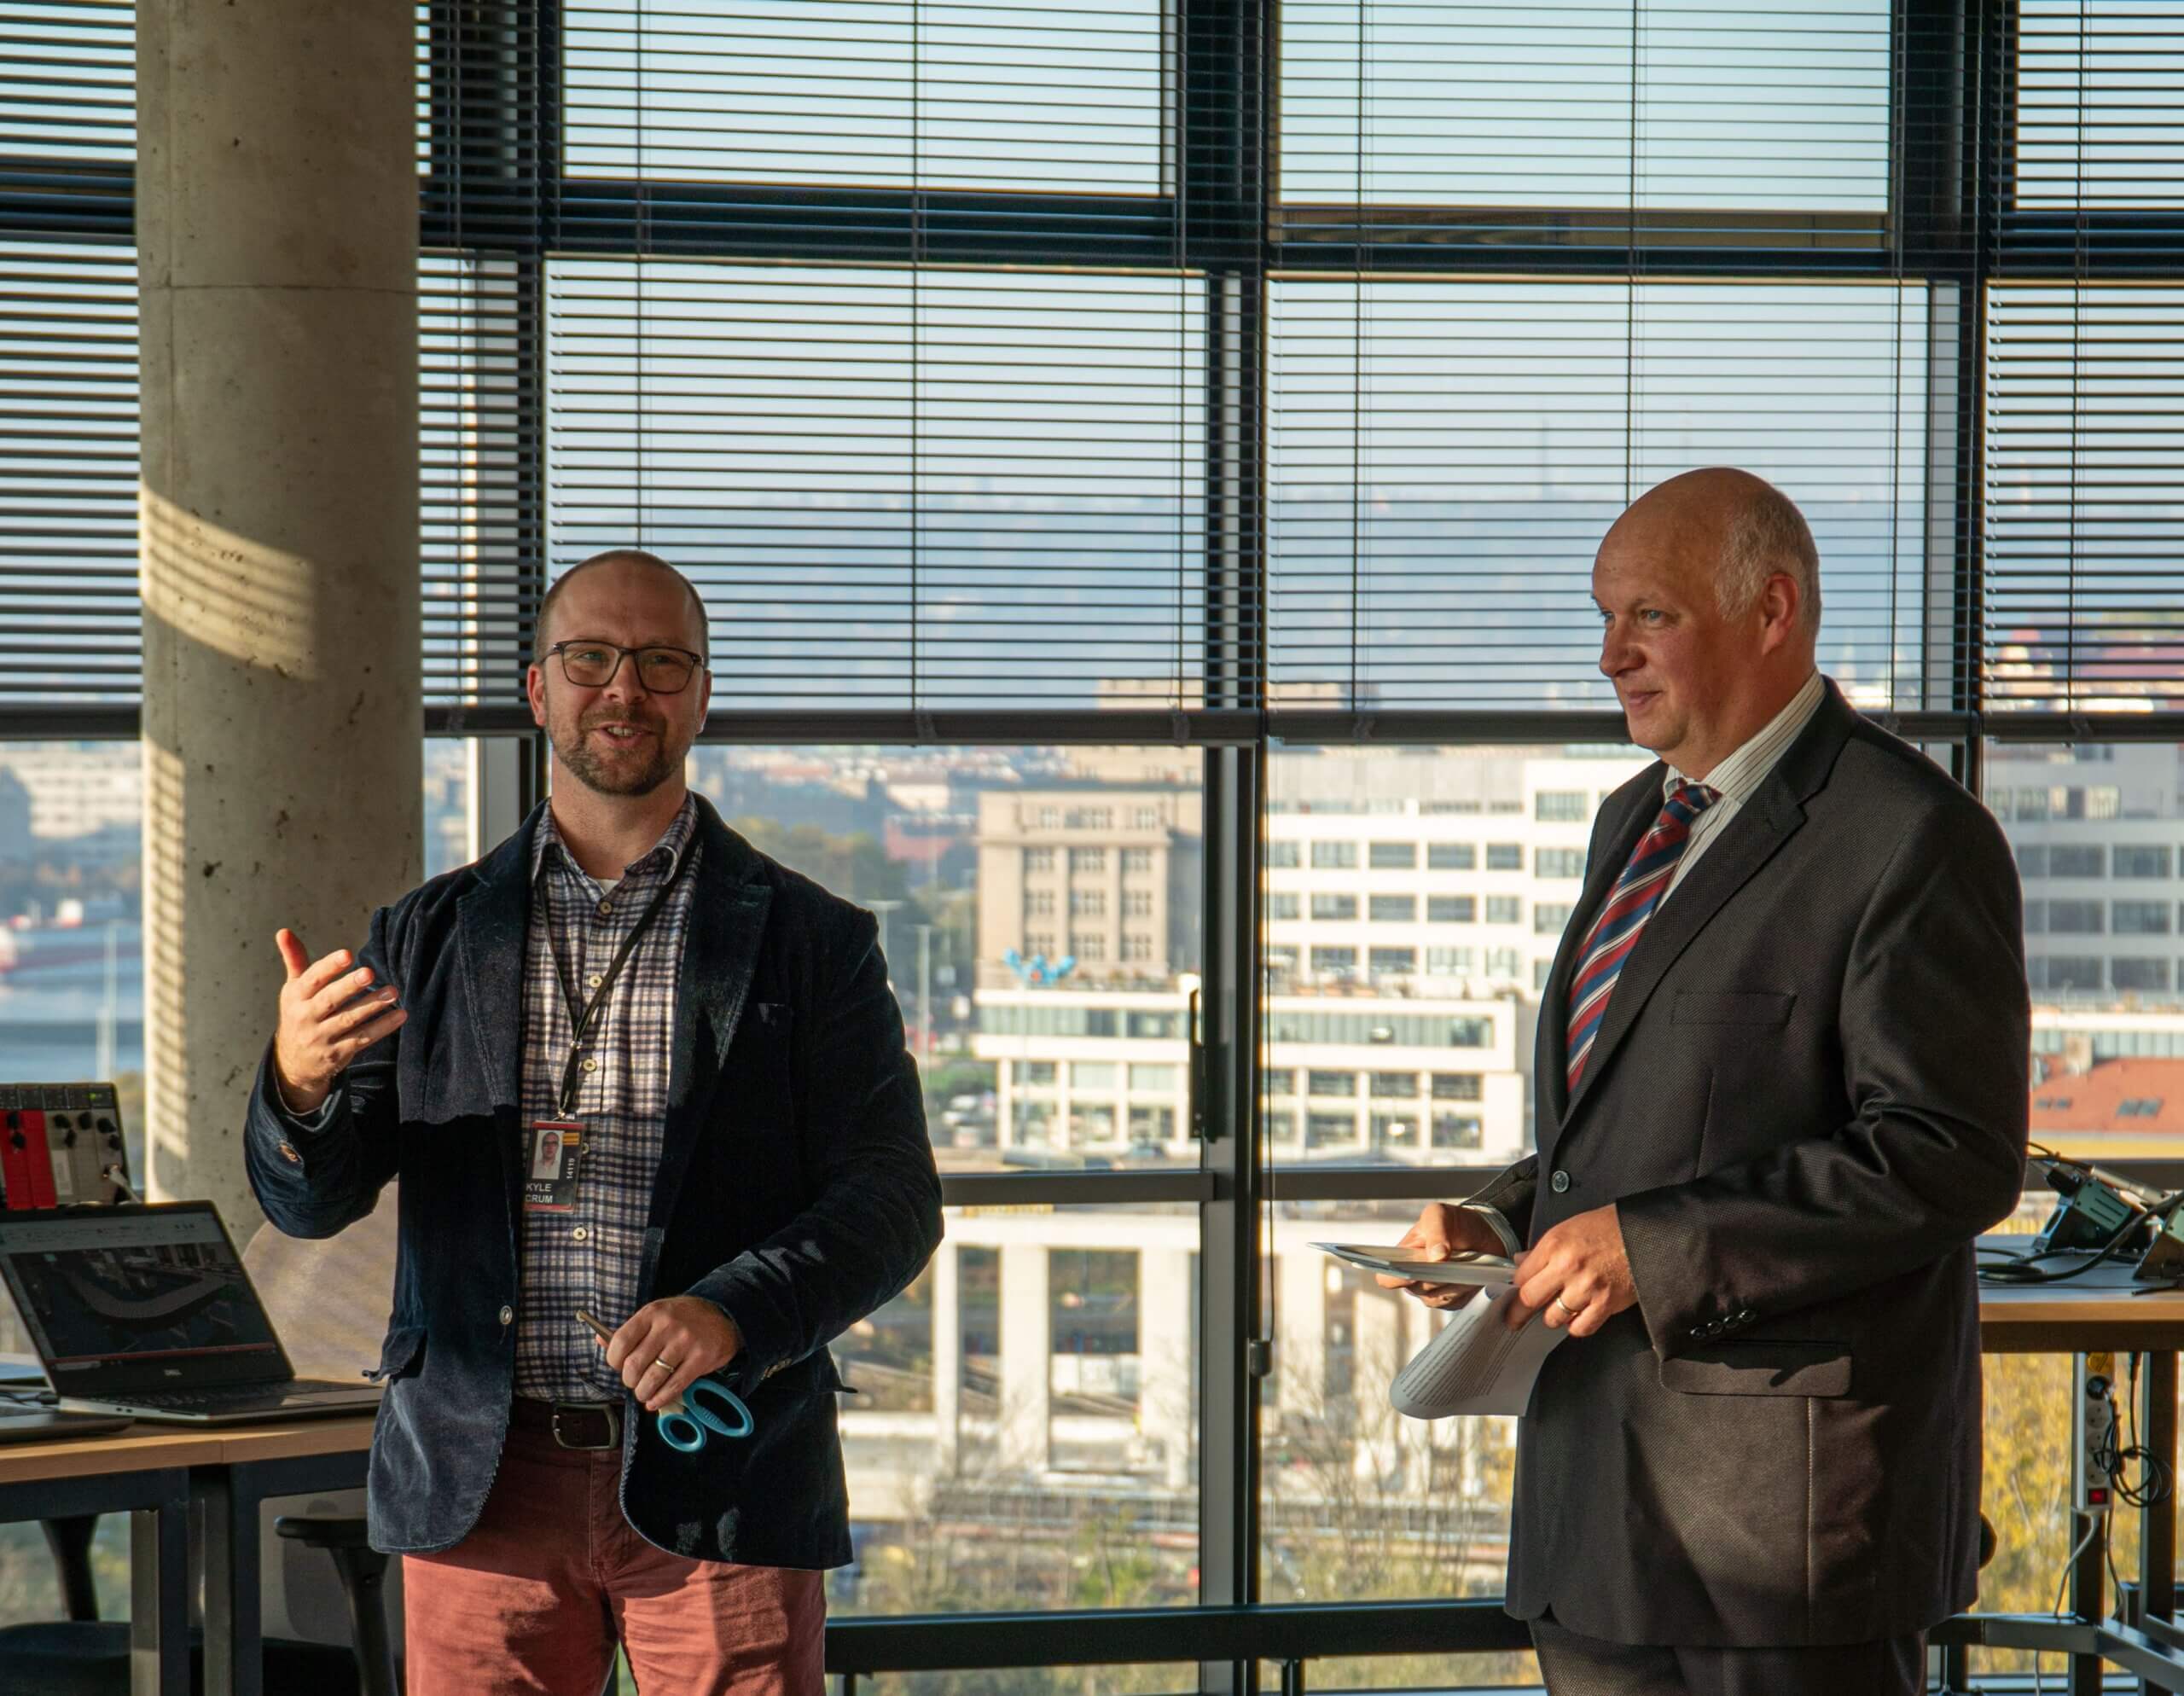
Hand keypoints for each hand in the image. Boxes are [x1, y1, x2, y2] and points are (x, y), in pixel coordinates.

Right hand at [272, 929, 405, 1113]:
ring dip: (372, 1006)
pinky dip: (382, 1028)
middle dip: (349, 987)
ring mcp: (321, 1038)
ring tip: (393, 991)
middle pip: (329, 1000)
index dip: (329, 967)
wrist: (293, 1063)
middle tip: (370, 972)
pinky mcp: (337, 1054)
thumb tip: (283, 931)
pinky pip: (362, 1039)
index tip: (347, 954)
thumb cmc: (299, 1014)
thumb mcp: (293, 989)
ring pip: (349, 1020)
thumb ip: (294, 960)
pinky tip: (400, 1015)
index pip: (312, 979)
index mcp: (296, 997)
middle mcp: (306, 1017)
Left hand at [603, 1296, 743, 1412]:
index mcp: (651, 1313)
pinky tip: (655, 1401)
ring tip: (645, 1393)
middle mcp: (667, 1326)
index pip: (620, 1341)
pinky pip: (674, 1386)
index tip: (619, 1366)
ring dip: (644, 1393)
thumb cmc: (682, 1318)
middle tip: (635, 1382)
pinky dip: (660, 1399)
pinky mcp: (701, 1358)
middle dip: (630, 1381)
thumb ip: (630, 1330)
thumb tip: (600, 1340)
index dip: (614, 1361)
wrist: (723, 1315)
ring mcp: (685, 1342)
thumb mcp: (656, 1315)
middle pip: (634, 1365)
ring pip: (653, 1379)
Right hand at [1374, 1202, 1505, 1312]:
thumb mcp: (1440, 1214)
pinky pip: (1454, 1303)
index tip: (1411, 1273)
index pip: (1387, 1277)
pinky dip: (1464, 1289)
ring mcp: (1432, 1290)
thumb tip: (1437, 1257)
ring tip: (1466, 1264)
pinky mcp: (1451, 1299)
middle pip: (1416, 1289)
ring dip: (1453, 1282)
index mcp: (1403, 1257)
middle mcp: (1414, 1277)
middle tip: (1452, 1259)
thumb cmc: (1454, 1222)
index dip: (1394, 1278)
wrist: (1482, 1232)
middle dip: (1435, 1276)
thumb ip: (1436, 1231)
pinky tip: (1471, 1275)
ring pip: (1437, 1298)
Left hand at [1509, 1202, 1634, 1336]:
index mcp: (1555, 1245)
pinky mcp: (1606, 1304)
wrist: (1644, 1234)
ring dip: (1552, 1317)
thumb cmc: (1608, 1228)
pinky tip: (1576, 1316)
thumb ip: (1543, 1249)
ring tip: (1556, 1310)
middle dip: (1519, 1313)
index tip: (1511, 1295)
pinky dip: (1576, 1326)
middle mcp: (1567, 1267)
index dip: (1516, 1287)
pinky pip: (1581, 1328)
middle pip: (1530, 1299)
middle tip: (1514, 1319)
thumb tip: (1521, 1263)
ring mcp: (1587, 1288)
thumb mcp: (1568, 1227)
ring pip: (1553, 1318)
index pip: (1521, 1276)